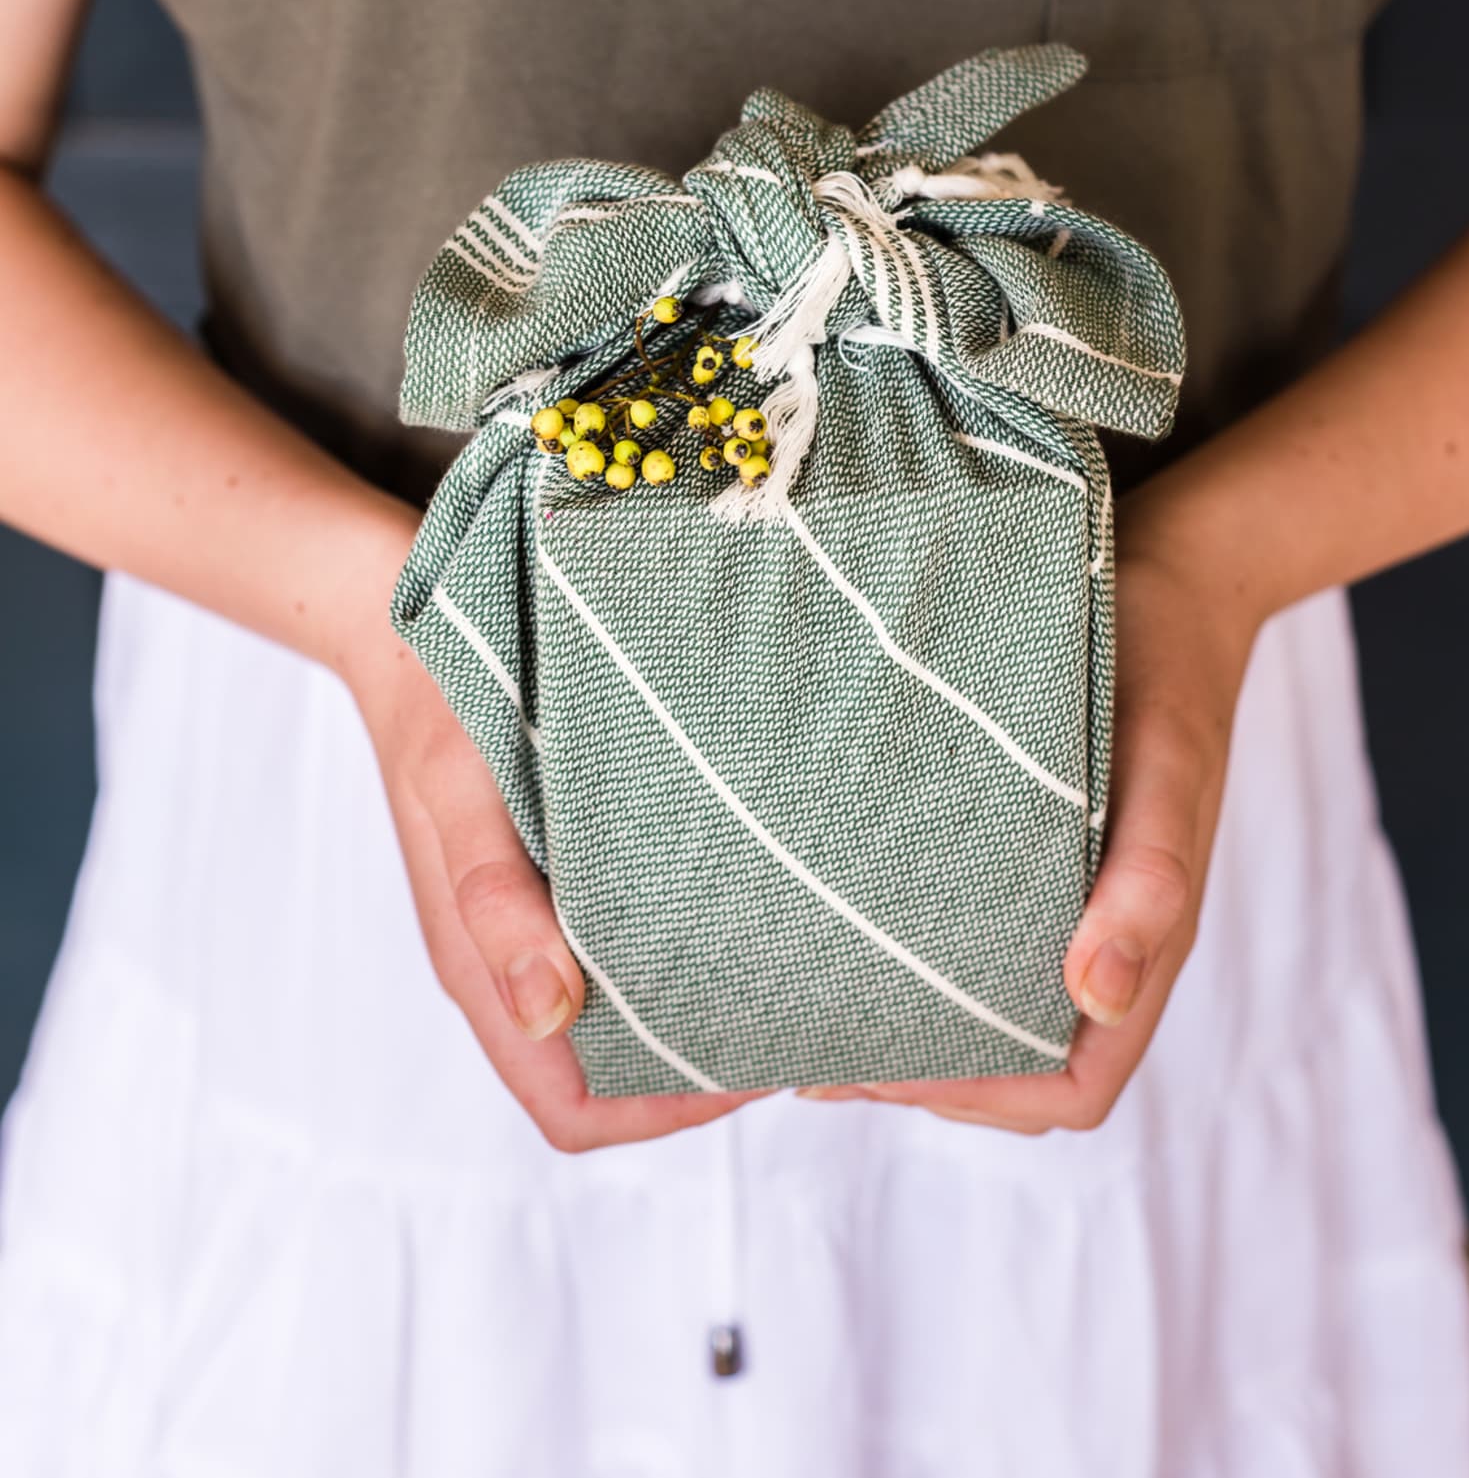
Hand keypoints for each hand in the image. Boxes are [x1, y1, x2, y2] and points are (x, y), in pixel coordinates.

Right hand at [339, 513, 760, 1151]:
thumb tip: (548, 1011)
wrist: (407, 625)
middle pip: (612, 1074)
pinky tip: (737, 889)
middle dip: (698, 1065)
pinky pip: (625, 936)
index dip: (658, 1113)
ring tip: (780, 953)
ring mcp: (537, 918)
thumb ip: (494, 898)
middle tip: (792, 1006)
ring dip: (697, 1001)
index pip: (572, 1109)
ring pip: (624, 1009)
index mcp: (483, 967)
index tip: (745, 1063)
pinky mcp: (559, 868)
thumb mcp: (461, 793)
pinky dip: (683, 938)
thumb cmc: (437, 706)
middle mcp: (515, 960)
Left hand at [802, 482, 1265, 1131]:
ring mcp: (1060, 893)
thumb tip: (1098, 992)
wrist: (1167, 576)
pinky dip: (906, 942)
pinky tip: (831, 909)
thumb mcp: (1167, 765)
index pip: (1073, 1086)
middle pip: (1014, 1062)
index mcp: (1142, 939)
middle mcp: (1098, 934)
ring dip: (906, 1014)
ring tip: (801, 985)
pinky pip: (968, 923)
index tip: (876, 1065)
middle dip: (917, 1071)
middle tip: (805, 1035)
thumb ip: (1152, 878)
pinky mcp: (1020, 841)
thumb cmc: (1166, 669)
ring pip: (984, 1001)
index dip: (980, 1098)